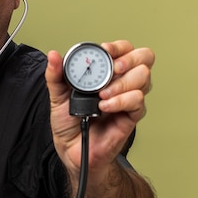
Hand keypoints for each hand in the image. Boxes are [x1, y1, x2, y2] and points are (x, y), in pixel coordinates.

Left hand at [45, 40, 154, 175]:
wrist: (72, 150)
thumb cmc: (69, 124)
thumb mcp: (57, 96)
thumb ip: (55, 75)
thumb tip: (53, 55)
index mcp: (105, 73)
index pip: (124, 49)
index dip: (118, 46)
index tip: (104, 50)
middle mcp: (120, 83)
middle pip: (144, 58)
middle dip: (129, 59)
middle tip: (113, 69)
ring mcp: (127, 99)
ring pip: (144, 77)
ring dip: (123, 82)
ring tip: (103, 94)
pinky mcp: (131, 116)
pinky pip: (137, 102)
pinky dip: (121, 101)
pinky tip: (105, 106)